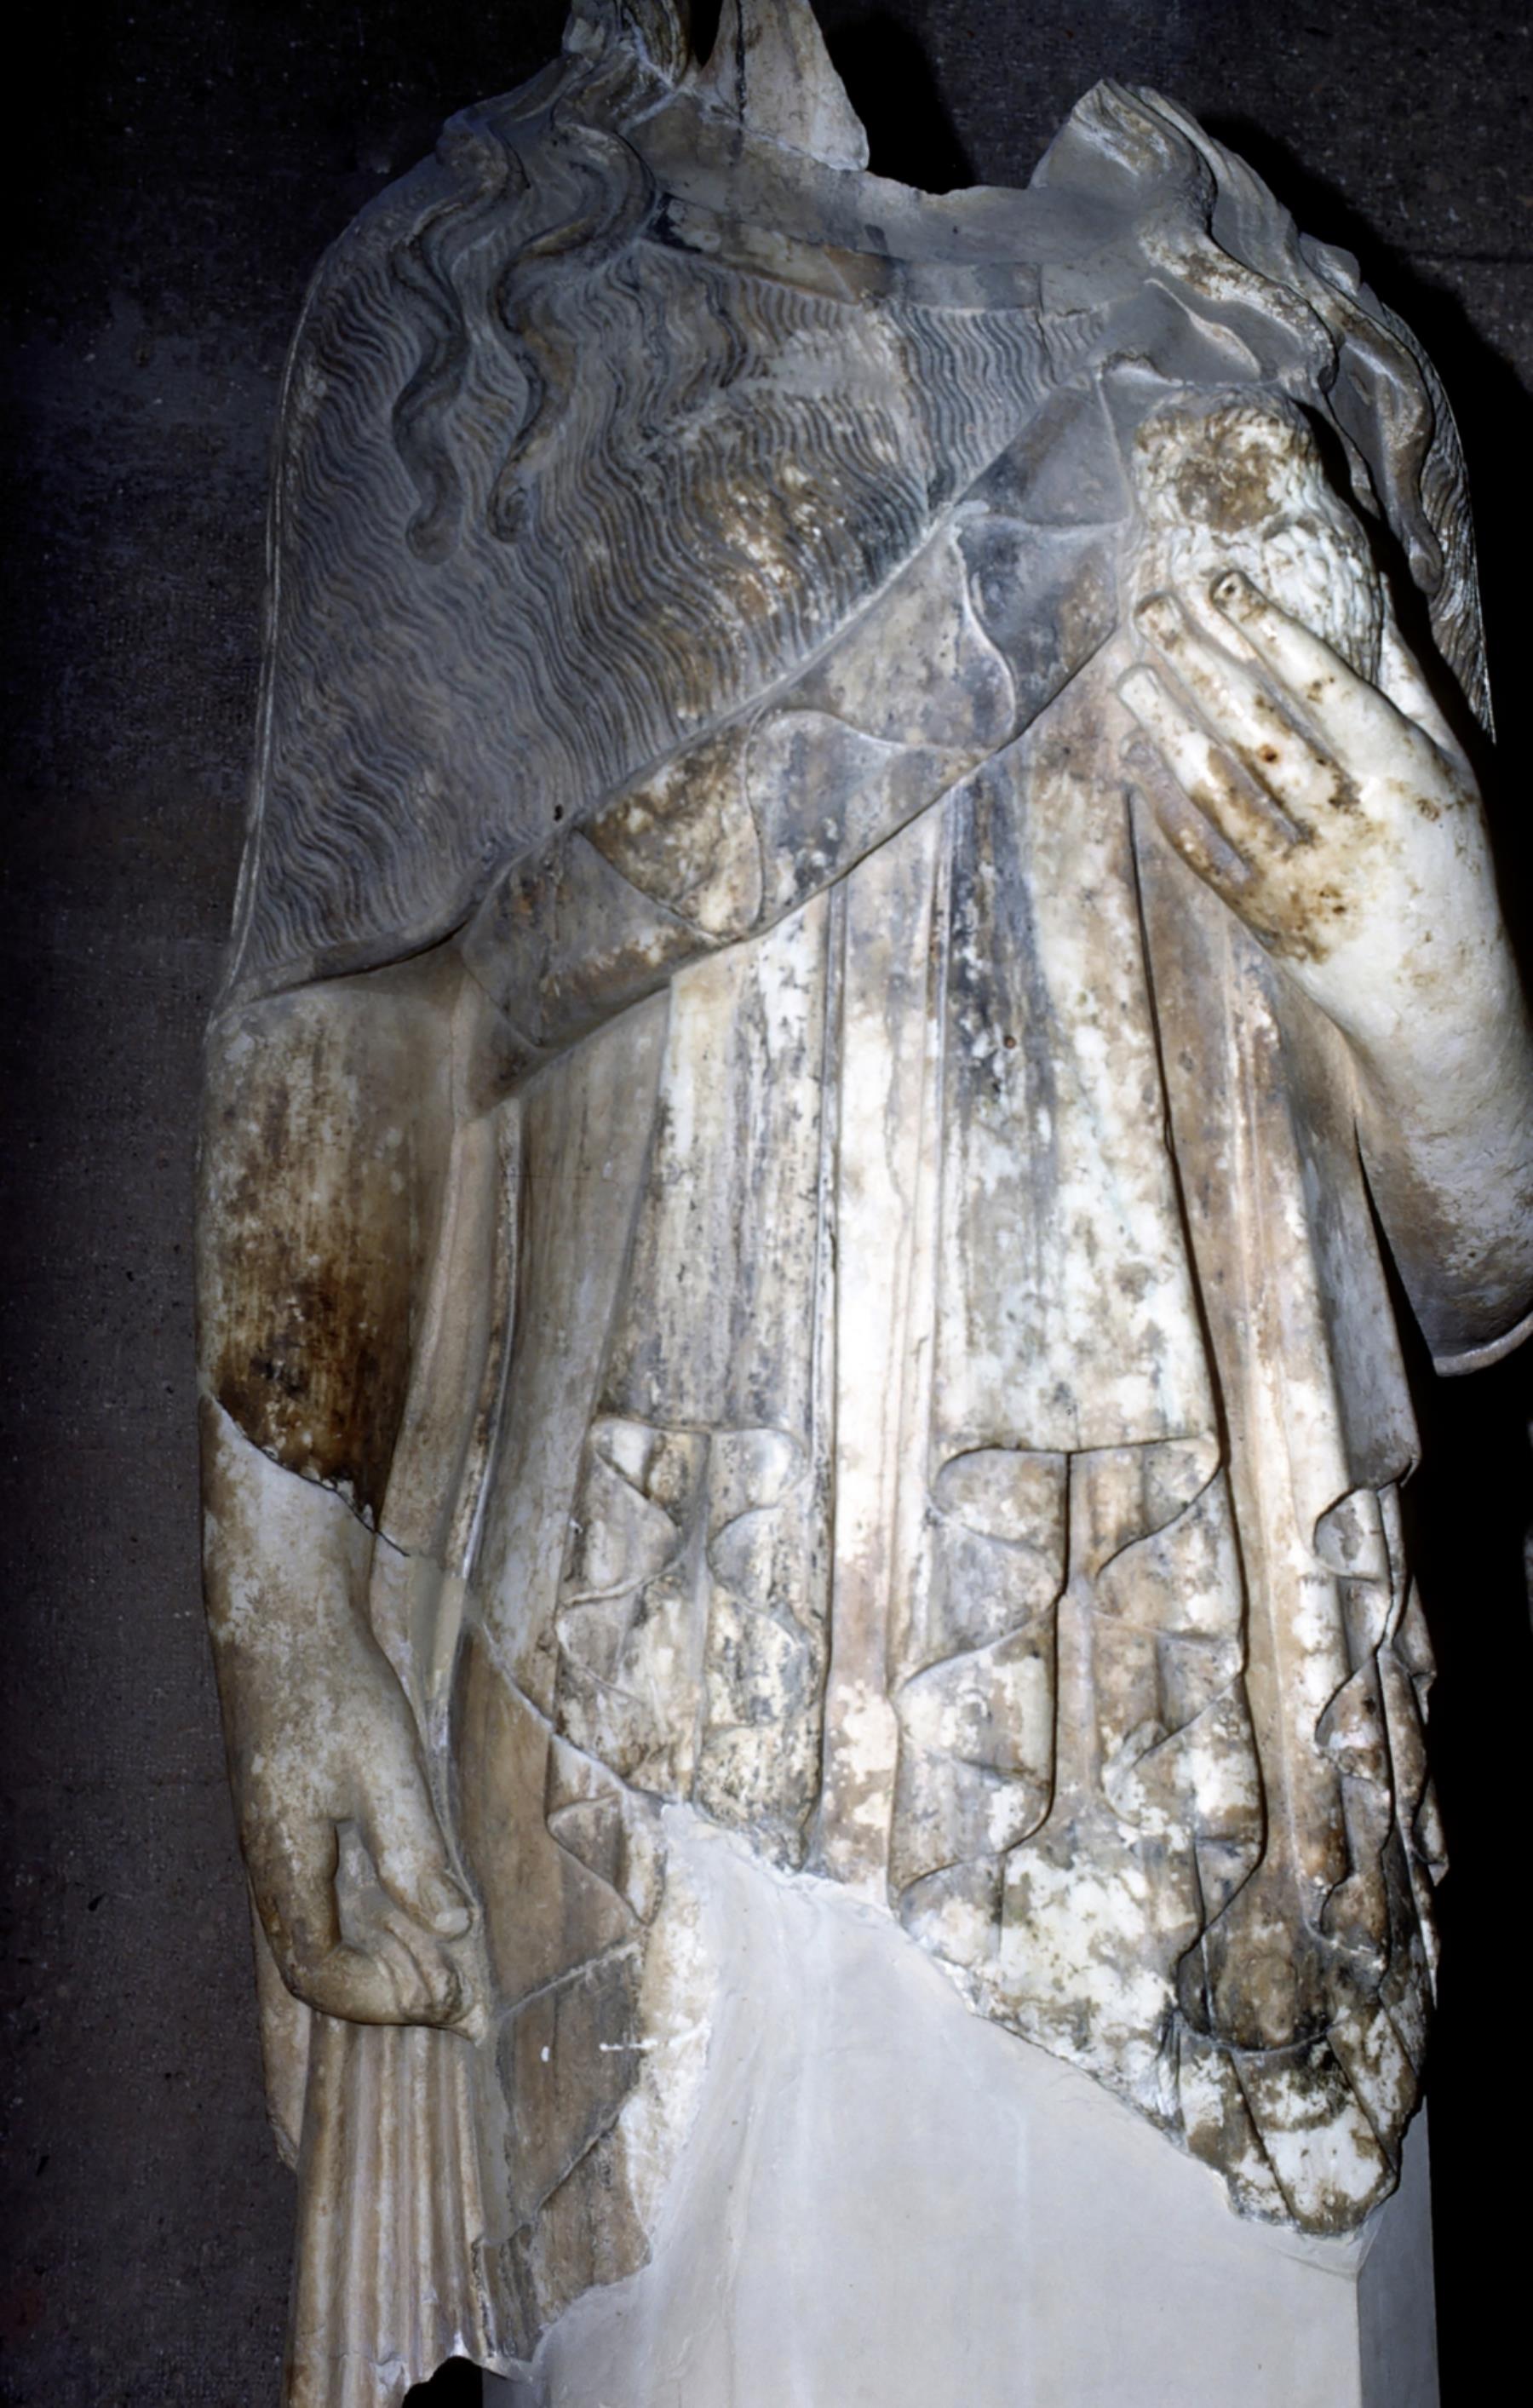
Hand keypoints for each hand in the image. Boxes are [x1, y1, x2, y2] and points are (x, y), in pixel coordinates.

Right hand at [232, 1617, 476, 2030]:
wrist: (282, 1614)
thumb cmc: (331, 1684)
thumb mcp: (384, 1765)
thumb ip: (414, 1851)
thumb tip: (454, 1928)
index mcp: (282, 1863)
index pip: (318, 1973)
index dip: (381, 2000)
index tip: (446, 1997)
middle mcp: (271, 1866)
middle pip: (316, 1966)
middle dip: (388, 1991)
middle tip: (460, 1996)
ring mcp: (278, 1842)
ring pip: (323, 1932)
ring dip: (383, 1958)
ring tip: (451, 1963)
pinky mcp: (293, 1818)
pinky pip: (326, 1896)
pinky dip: (374, 1918)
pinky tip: (420, 1907)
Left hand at [1117, 571, 1501, 1064]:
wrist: (1441, 998)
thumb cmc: (1450, 868)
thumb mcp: (1455, 775)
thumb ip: (1413, 690)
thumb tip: (1379, 598)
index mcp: (1404, 774)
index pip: (1325, 684)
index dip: (1269, 630)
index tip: (1221, 584)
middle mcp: (1352, 820)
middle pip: (1259, 723)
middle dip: (1200, 659)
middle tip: (1150, 608)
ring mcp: (1306, 873)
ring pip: (1220, 786)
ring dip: (1168, 726)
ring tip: (1129, 674)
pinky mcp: (1269, 919)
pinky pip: (1206, 854)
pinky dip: (1169, 809)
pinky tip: (1139, 763)